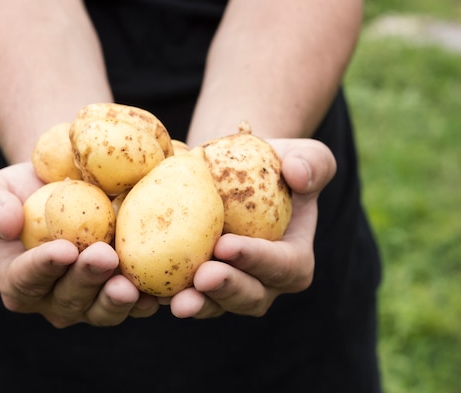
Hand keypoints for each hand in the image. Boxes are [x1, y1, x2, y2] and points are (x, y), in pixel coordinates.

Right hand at [0, 163, 158, 327]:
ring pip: (103, 310)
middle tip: (103, 256)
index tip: (63, 249)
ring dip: (117, 300)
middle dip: (86, 280)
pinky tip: (159, 290)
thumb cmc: (23, 190)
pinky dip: (149, 299)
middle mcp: (54, 300)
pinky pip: (138, 304)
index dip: (43, 268)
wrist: (66, 186)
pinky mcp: (125, 295)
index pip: (25, 280)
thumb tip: (7, 225)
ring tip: (129, 283)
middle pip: (69, 300)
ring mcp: (91, 302)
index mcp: (18, 281)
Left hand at [165, 138, 336, 318]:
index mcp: (294, 259)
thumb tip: (299, 175)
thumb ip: (313, 163)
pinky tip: (148, 291)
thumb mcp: (304, 154)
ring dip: (197, 303)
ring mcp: (229, 288)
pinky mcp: (198, 285)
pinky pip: (184, 295)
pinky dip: (167, 294)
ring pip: (215, 304)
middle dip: (226, 289)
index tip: (227, 245)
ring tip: (174, 298)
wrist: (233, 171)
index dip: (257, 260)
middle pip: (249, 296)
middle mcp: (264, 283)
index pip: (282, 265)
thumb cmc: (275, 164)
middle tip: (202, 277)